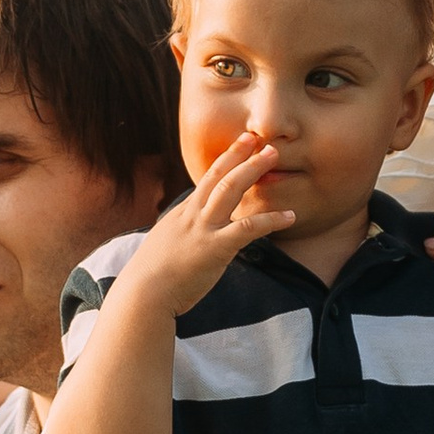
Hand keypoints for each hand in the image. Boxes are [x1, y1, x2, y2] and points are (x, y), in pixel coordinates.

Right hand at [125, 132, 294, 316]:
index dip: (225, 160)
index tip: (241, 145)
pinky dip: (270, 220)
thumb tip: (189, 235)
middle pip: (218, 175)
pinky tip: (290, 216)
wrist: (144, 294)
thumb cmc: (152, 278)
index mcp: (182, 214)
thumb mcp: (165, 247)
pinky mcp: (215, 249)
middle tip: (260, 138)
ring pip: (229, 189)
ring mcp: (203, 229)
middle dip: (239, 154)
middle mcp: (192, 215)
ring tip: (273, 155)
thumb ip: (180, 235)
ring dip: (252, 170)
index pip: (206, 180)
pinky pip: (247, 229)